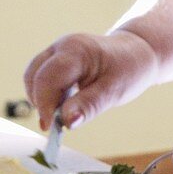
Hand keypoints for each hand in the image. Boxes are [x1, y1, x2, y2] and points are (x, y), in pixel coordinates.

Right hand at [24, 31, 159, 130]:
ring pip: (34, 78)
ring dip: (42, 99)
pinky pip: (41, 78)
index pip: (47, 79)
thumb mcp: (114, 90)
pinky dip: (47, 94)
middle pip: (35, 77)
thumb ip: (89, 105)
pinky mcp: (56, 59)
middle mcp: (62, 47)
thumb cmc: (129, 69)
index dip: (44, 104)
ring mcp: (57, 51)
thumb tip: (67, 122)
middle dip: (41, 103)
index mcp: (76, 50)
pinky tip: (63, 105)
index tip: (50, 127)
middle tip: (57, 125)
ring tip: (62, 114)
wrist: (138, 53)